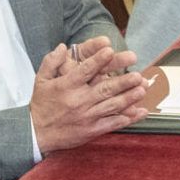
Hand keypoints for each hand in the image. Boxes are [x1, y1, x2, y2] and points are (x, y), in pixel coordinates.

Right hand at [29, 36, 148, 150]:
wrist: (36, 133)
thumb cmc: (41, 104)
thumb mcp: (41, 80)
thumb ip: (51, 62)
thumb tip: (62, 46)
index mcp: (67, 86)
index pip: (85, 70)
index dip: (98, 60)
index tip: (110, 50)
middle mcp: (79, 100)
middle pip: (105, 89)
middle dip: (123, 81)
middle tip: (137, 74)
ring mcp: (87, 116)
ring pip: (112, 106)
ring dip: (129, 98)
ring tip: (143, 89)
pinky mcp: (92, 130)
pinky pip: (112, 123)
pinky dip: (127, 118)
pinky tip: (140, 112)